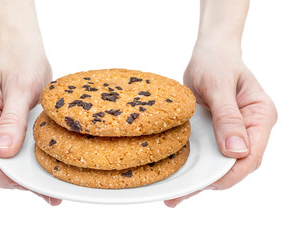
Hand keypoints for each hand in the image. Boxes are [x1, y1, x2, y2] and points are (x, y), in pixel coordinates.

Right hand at [0, 42, 60, 205]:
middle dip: (12, 178)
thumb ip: (11, 120)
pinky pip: (17, 150)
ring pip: (4, 159)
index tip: (19, 182)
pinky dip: (30, 164)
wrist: (27, 50)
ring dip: (23, 175)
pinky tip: (46, 175)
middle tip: (40, 190)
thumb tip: (2, 152)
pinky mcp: (10, 129)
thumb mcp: (20, 88)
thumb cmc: (21, 61)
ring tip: (48, 191)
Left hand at [164, 41, 276, 206]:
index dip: (230, 173)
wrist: (208, 52)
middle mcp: (250, 129)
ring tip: (173, 195)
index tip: (206, 182)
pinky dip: (194, 166)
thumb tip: (236, 151)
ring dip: (199, 179)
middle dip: (210, 182)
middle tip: (180, 196)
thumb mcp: (218, 85)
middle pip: (235, 165)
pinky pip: (209, 153)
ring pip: (220, 163)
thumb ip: (228, 117)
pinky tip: (177, 177)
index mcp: (260, 116)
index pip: (252, 155)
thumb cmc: (216, 61)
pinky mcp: (217, 133)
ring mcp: (234, 132)